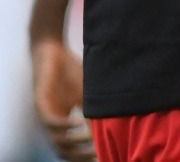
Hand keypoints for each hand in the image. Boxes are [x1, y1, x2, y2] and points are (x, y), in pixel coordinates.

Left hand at [32, 38, 95, 160]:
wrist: (52, 51)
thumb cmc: (70, 71)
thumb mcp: (88, 94)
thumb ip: (95, 109)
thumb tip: (116, 123)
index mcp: (62, 123)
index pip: (70, 149)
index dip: (84, 156)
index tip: (102, 156)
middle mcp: (52, 124)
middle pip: (62, 151)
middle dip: (79, 156)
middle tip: (97, 155)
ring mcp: (45, 115)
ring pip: (56, 140)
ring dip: (74, 143)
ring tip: (91, 141)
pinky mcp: (40, 103)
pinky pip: (51, 122)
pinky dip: (65, 126)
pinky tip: (79, 123)